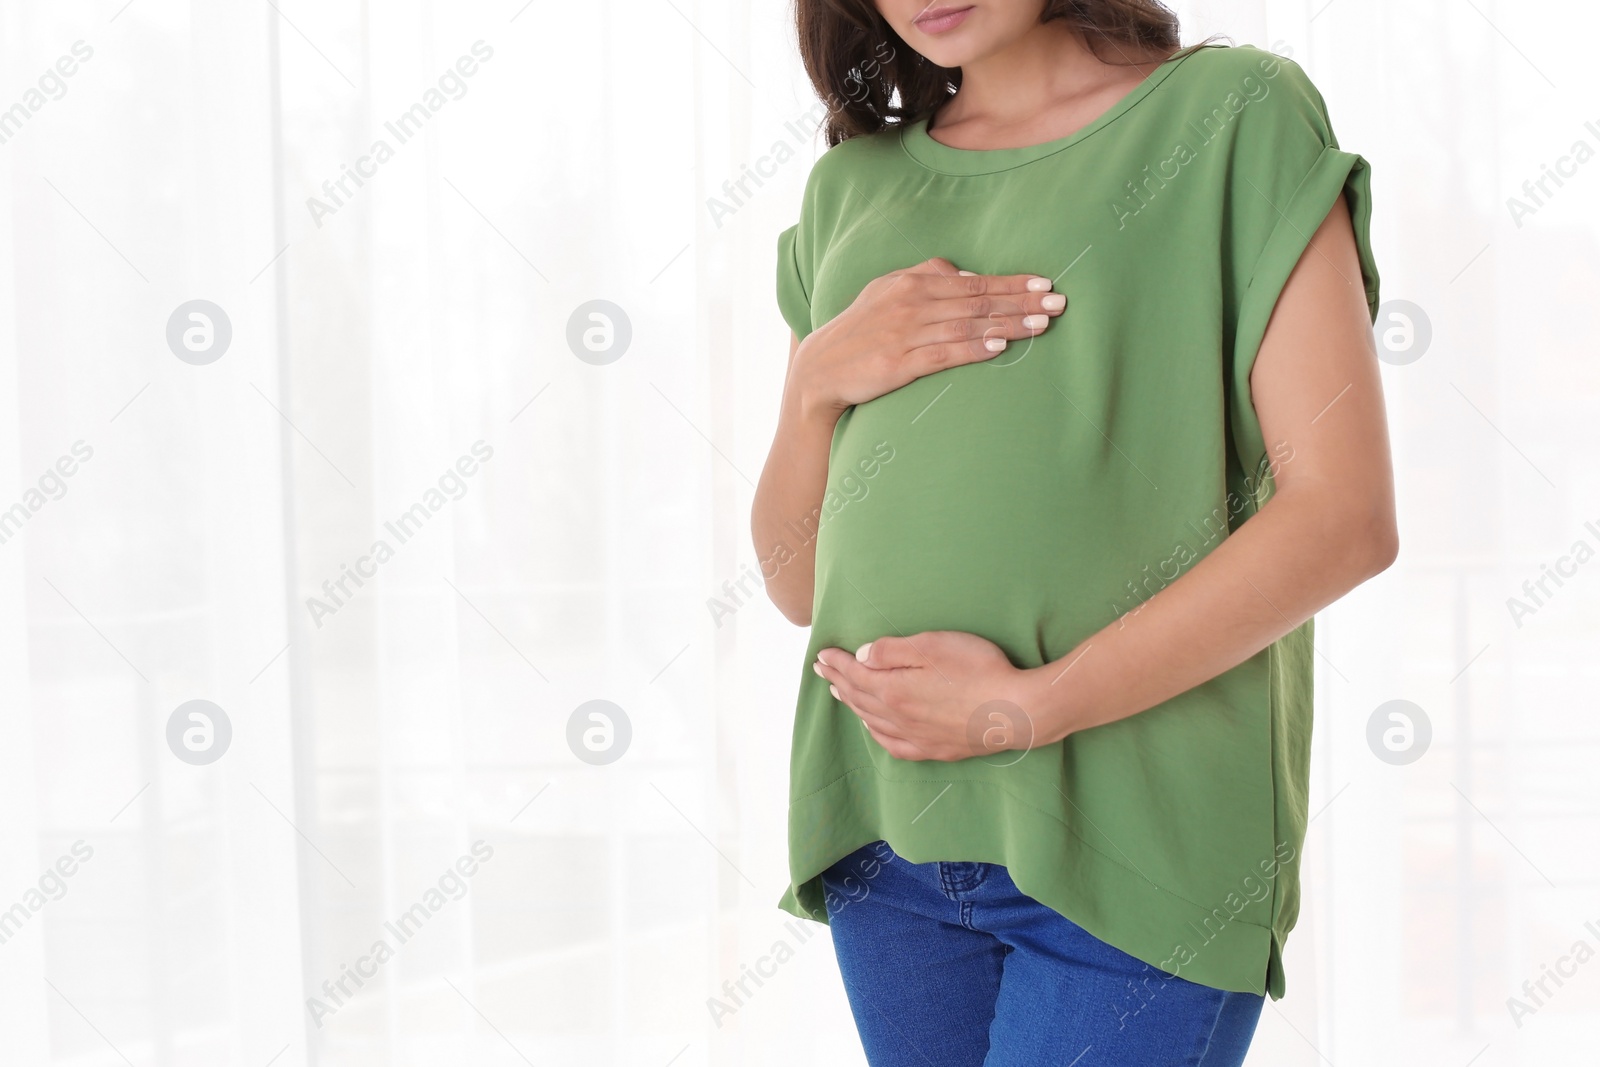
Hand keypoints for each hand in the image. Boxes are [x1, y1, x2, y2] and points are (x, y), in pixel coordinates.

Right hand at [791, 258, 1065, 416]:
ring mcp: (904, 333)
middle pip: (978, 301)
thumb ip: (926, 278)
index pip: (973, 282)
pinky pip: (943, 354)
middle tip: (1059, 303)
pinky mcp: (898, 363)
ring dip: (1008, 325)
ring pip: (967, 326)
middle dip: (1021, 302)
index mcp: (911, 283)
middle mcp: (911, 303)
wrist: (819, 369)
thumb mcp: (886, 291)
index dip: (1012, 283)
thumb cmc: (859, 330)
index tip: (1045, 284)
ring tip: (1042, 326)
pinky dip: (973, 349)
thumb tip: (968, 276)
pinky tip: (999, 348)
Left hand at [813, 631, 1047, 760]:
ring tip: (840, 693)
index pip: (855, 674)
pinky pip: (894, 744)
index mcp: (894, 690)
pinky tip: (874, 728)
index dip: (837, 662)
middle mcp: (898, 717)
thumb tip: (862, 657)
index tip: (821, 653)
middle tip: (822, 670)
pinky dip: (876, 733)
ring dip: (852, 705)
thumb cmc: (978, 670)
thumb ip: (893, 651)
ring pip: (872, 721)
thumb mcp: (933, 645)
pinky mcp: (936, 749)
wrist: (1016, 711)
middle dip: (838, 681)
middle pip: (859, 698)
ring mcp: (917, 737)